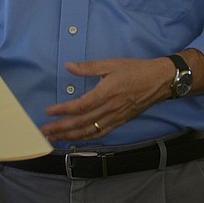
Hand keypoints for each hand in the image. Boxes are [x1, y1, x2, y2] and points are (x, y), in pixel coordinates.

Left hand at [40, 57, 172, 141]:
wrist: (159, 81)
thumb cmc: (135, 70)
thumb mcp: (111, 64)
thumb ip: (89, 67)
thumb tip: (68, 66)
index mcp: (106, 93)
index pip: (80, 106)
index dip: (63, 111)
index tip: (49, 112)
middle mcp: (110, 109)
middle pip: (81, 123)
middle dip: (61, 128)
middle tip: (44, 132)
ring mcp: (115, 118)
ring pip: (89, 132)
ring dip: (70, 136)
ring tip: (54, 138)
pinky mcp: (120, 122)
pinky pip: (100, 133)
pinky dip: (86, 138)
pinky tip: (76, 138)